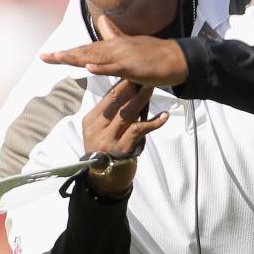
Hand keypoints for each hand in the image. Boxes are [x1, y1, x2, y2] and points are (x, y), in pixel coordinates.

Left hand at [42, 14, 187, 89]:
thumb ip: (114, 35)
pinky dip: (102, 67)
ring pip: (96, 58)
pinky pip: (115, 67)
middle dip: (64, 55)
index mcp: (112, 46)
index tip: (47, 56)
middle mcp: (114, 48)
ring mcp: (123, 56)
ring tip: (59, 59)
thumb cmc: (153, 54)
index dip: (66, 53)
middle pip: (85, 52)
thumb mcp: (130, 45)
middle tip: (45, 57)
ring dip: (77, 58)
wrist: (175, 58)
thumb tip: (102, 20)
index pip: (85, 50)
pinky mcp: (133, 66)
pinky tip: (89, 67)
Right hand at [79, 78, 168, 195]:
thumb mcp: (101, 133)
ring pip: (127, 114)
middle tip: (144, 73)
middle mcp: (97, 129)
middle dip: (131, 87)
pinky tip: (163, 116)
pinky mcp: (122, 149)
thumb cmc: (106, 154)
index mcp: (90, 121)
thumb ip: (110, 116)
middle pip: (116, 102)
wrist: (103, 182)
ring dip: (142, 99)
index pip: (107, 98)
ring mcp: (108, 140)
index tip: (134, 72)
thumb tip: (126, 93)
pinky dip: (152, 123)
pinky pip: (138, 131)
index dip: (121, 84)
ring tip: (152, 87)